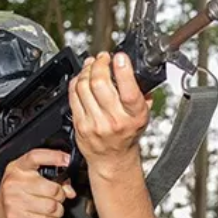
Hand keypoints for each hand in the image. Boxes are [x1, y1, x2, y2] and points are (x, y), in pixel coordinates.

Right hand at [0, 148, 76, 217]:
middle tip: (56, 199)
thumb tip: (69, 190)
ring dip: (57, 212)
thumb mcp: (27, 182)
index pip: (35, 157)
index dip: (54, 157)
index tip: (66, 160)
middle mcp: (14, 183)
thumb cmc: (14, 197)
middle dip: (60, 196)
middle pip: (52, 189)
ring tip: (50, 211)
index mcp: (17, 169)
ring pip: (52, 207)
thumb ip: (50, 180)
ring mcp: (14, 201)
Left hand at [68, 51, 149, 176]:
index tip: (119, 57)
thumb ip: (143, 94)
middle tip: (102, 58)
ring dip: (87, 70)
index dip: (122, 69)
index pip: (128, 90)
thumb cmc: (128, 136)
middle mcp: (115, 120)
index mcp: (134, 116)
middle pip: (100, 83)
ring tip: (92, 65)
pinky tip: (82, 78)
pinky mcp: (80, 125)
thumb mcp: (143, 115)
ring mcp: (95, 123)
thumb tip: (135, 70)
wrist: (113, 159)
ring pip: (84, 86)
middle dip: (100, 64)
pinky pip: (73, 96)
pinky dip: (76, 82)